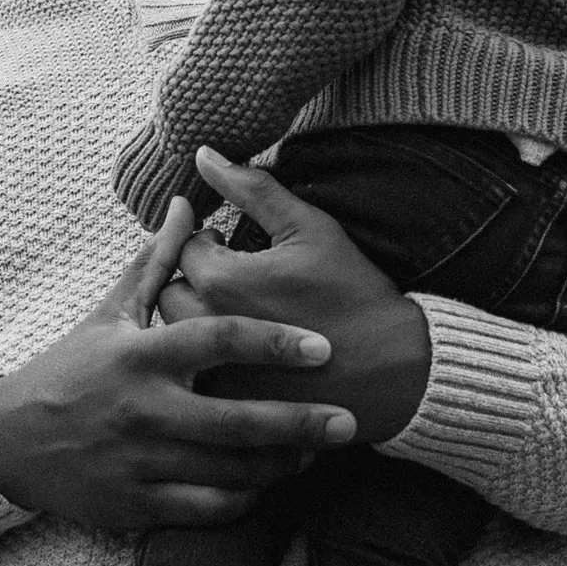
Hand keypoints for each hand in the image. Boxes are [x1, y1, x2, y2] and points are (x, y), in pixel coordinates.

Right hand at [0, 209, 356, 532]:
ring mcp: (142, 460)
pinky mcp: (138, 505)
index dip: (274, 342)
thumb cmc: (71, 367)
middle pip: (238, 419)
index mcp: (141, 355)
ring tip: (316, 453)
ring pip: (230, 471)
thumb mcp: (110, 312)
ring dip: (281, 464)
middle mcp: (145, 409)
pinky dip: (245, 499)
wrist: (10, 441)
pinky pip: (207, 509)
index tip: (323, 347)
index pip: (219, 341)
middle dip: (300, 422)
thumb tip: (188, 202)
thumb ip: (157, 261)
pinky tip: (268, 483)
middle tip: (349, 421)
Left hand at [155, 148, 432, 447]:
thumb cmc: (354, 293)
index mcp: (223, 282)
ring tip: (238, 319)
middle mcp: (210, 331)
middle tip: (235, 284)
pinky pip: (199, 382)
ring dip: (198, 325)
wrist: (397, 373)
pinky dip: (212, 367)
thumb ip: (251, 188)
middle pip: (169, 295)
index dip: (211, 244)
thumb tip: (203, 153)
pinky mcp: (231, 412)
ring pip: (179, 342)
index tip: (236, 249)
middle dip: (195, 285)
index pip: (184, 249)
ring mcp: (217, 377)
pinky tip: (245, 359)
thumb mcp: (308, 228)